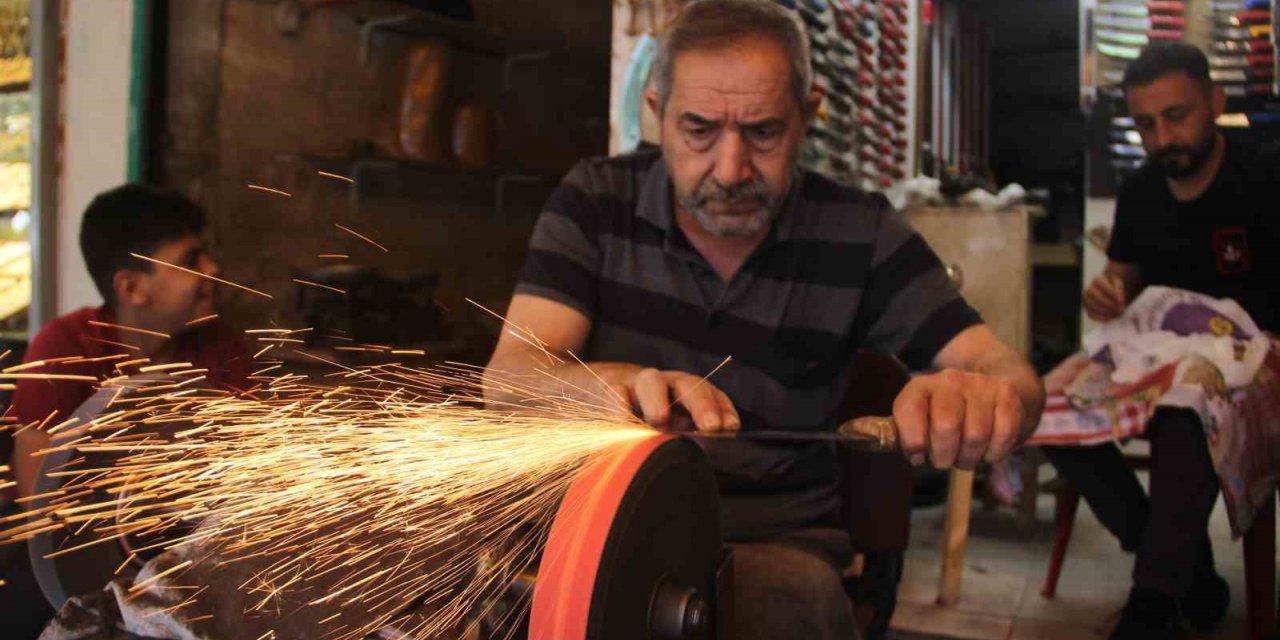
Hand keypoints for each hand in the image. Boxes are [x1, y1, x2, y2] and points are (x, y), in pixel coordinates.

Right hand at [607, 367, 739, 432]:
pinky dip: (620, 406)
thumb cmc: (642, 417)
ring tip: (660, 420)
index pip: (711, 393)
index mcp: (686, 394)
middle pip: (688, 384)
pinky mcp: (609, 389)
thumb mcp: (669, 429)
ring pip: (651, 381)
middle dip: (701, 404)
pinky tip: (624, 421)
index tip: (731, 426)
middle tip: (711, 426)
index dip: (723, 407)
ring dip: (658, 399)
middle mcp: (666, 384)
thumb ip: (687, 439)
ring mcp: (637, 384)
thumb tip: (708, 459)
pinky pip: (616, 392)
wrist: (598, 392)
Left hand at [893, 369, 1023, 469]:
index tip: (918, 457)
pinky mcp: (1006, 395)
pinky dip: (995, 452)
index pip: (909, 411)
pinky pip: (1003, 434)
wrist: (991, 389)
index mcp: (920, 387)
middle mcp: (949, 381)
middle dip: (945, 456)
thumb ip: (897, 434)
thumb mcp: (919, 420)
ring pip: (976, 435)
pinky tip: (987, 451)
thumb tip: (861, 439)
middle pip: (946, 427)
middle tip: (945, 460)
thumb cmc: (948, 415)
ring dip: (970, 458)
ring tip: (966, 456)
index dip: (912, 442)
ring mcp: (979, 385)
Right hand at [1083, 273, 1127, 321]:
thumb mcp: (1119, 284)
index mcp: (1097, 280)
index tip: (1122, 300)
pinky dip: (1102, 317)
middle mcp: (1089, 290)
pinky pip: (1092, 315)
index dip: (1112, 293)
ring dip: (1106, 311)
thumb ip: (1119, 288)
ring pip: (1092, 306)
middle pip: (1096, 297)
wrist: (1109, 292)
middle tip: (1120, 309)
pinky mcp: (1088, 310)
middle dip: (1109, 304)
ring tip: (1117, 313)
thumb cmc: (1115, 287)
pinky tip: (1112, 317)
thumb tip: (1119, 300)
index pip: (1102, 285)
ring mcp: (1087, 300)